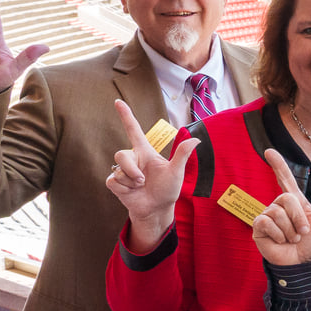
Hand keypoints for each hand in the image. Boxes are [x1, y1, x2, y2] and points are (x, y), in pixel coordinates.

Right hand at [105, 99, 198, 251]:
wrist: (157, 209)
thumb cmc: (167, 190)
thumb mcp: (176, 172)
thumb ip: (182, 155)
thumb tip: (196, 138)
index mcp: (146, 153)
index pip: (134, 131)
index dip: (126, 116)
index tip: (118, 101)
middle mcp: (133, 159)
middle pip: (121, 154)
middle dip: (132, 170)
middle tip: (143, 180)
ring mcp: (122, 171)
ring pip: (118, 169)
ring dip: (131, 181)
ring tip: (140, 187)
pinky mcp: (114, 183)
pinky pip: (114, 181)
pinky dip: (125, 188)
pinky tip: (132, 192)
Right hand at [250, 148, 310, 265]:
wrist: (301, 263)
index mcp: (296, 202)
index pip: (285, 179)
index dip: (278, 165)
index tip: (269, 151)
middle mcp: (280, 206)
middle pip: (288, 198)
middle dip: (299, 219)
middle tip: (302, 233)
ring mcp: (268, 215)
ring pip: (278, 213)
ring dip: (290, 231)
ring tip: (292, 239)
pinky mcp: (258, 226)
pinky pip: (268, 223)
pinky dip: (279, 235)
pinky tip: (280, 242)